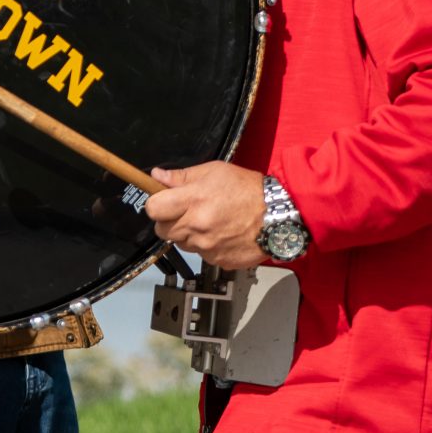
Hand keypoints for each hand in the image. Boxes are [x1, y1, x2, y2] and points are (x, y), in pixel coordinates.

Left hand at [147, 161, 267, 269]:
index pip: (153, 209)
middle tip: (187, 212)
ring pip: (182, 244)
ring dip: (189, 235)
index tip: (164, 201)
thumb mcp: (214, 171)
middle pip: (162, 231)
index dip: (156, 204)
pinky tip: (222, 234)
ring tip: (209, 222)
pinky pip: (202, 255)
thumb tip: (157, 176)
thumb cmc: (249, 189)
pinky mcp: (218, 261)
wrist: (278, 215)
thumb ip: (182, 176)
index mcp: (193, 200)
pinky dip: (207, 246)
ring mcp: (207, 247)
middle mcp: (197, 226)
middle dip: (170, 221)